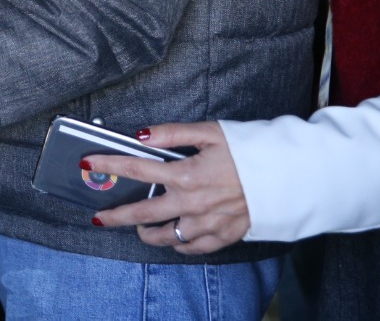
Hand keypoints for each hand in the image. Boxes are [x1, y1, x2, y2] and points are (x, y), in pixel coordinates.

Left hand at [87, 122, 250, 254]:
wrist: (289, 177)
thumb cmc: (250, 150)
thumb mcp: (210, 132)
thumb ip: (171, 133)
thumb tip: (141, 134)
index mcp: (186, 174)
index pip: (136, 169)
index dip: (109, 164)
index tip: (89, 163)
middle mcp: (192, 203)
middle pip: (142, 214)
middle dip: (115, 216)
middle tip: (99, 217)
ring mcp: (207, 223)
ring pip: (166, 237)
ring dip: (146, 234)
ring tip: (137, 229)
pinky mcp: (224, 236)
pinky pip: (192, 248)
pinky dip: (178, 245)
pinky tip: (173, 238)